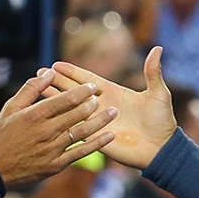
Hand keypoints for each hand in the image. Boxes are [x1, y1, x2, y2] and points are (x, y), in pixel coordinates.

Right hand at [0, 69, 116, 188]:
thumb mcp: (11, 108)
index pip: (64, 100)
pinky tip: (109, 136)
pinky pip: (81, 152)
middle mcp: (46, 131)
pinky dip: (97, 143)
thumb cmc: (1, 135)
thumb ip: (30, 89)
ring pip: (82, 132)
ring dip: (100, 121)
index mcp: (35, 115)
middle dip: (92, 104)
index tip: (92, 86)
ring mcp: (52, 149)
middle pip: (76, 114)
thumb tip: (49, 73)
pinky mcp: (56, 165)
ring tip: (113, 112)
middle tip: (102, 97)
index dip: (81, 92)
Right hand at [45, 46, 177, 169]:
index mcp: (113, 92)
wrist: (161, 149)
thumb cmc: (161, 121)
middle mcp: (101, 105)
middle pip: (74, 91)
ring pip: (70, 109)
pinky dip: (62, 122)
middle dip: (57, 82)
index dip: (72, 72)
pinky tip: (48, 117)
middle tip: (39, 73)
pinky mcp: (96, 137)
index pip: (87, 79)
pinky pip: (75, 128)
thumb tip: (158, 48)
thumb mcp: (158, 94)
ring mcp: (97, 122)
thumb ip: (153, 72)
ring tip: (37, 90)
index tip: (55, 65)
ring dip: (54, 100)